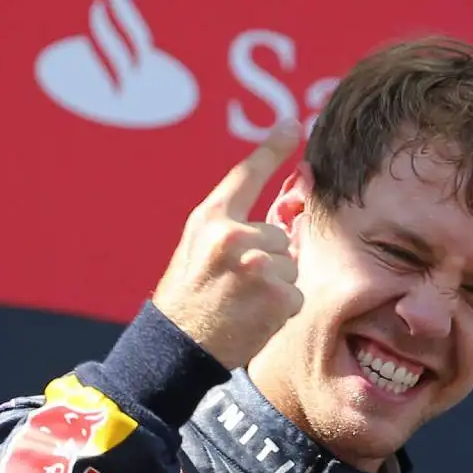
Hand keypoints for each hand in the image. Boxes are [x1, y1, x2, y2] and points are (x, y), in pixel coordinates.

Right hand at [151, 121, 303, 369]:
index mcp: (211, 219)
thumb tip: (285, 215)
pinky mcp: (277, 295)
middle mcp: (234, 235)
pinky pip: (296, 294)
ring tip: (242, 301)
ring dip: (275, 285)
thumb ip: (233, 227)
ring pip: (290, 265)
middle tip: (234, 284)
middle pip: (279, 235)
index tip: (292, 125)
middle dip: (267, 259)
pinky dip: (281, 309)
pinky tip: (253, 317)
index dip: (272, 148)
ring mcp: (258, 265)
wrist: (177, 346)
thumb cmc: (188, 297)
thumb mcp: (197, 248)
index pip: (246, 174)